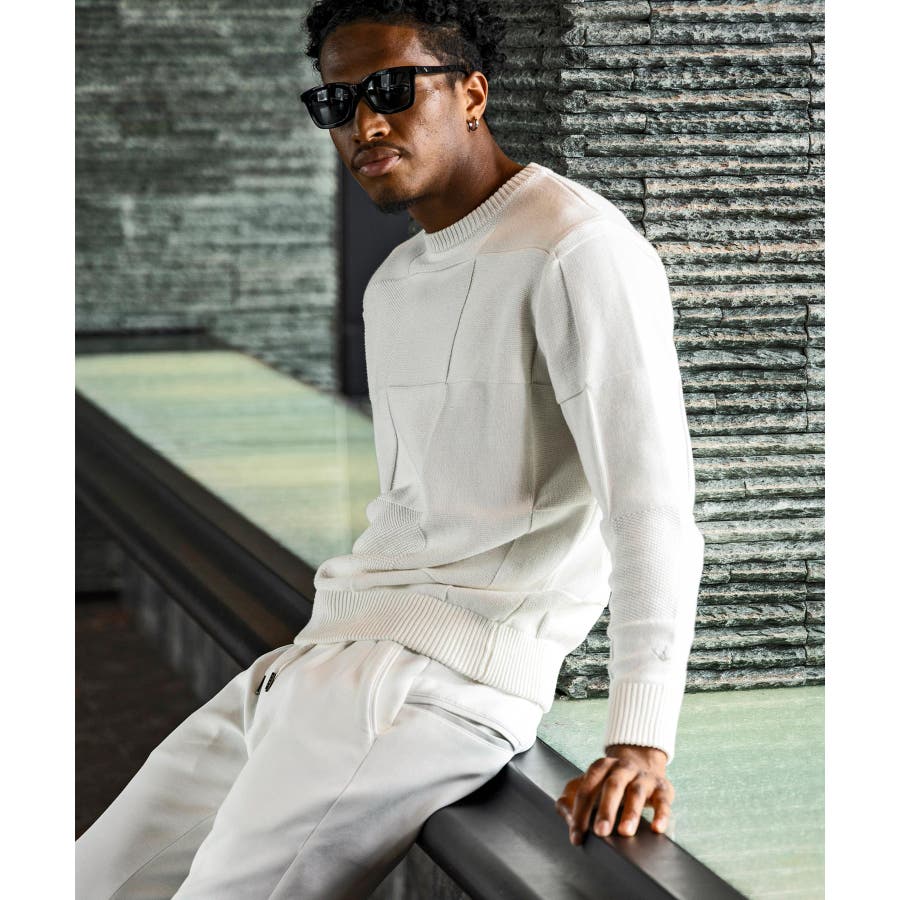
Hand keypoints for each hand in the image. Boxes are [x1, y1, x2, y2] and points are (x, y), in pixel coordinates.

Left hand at [555, 744, 672, 844]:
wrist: (643, 764)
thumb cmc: (610, 782)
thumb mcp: (590, 784)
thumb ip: (572, 798)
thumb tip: (564, 813)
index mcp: (601, 767)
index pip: (587, 788)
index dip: (580, 812)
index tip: (577, 836)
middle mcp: (622, 768)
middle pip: (612, 786)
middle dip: (606, 810)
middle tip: (600, 832)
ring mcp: (643, 777)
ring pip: (637, 792)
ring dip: (631, 812)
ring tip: (625, 832)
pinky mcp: (662, 788)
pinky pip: (663, 801)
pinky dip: (661, 814)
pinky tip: (656, 829)